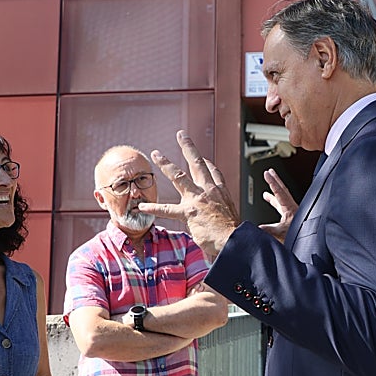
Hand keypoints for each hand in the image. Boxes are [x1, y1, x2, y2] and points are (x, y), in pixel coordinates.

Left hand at [137, 130, 241, 259]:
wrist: (234, 240)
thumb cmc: (234, 234)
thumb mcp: (233, 218)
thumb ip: (223, 215)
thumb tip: (224, 222)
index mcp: (221, 193)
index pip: (214, 173)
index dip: (208, 164)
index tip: (203, 158)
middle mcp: (209, 191)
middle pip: (197, 164)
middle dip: (188, 147)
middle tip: (181, 135)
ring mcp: (197, 199)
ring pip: (179, 176)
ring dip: (166, 164)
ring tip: (156, 154)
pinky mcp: (188, 212)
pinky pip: (166, 209)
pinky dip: (153, 208)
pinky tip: (142, 206)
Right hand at [258, 168, 296, 242]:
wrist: (311, 239)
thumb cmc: (301, 235)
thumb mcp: (282, 233)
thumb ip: (270, 229)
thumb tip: (258, 227)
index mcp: (290, 208)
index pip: (279, 192)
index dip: (272, 182)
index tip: (266, 173)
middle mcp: (292, 207)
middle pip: (282, 190)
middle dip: (275, 180)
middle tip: (269, 171)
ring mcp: (292, 211)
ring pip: (282, 197)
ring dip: (274, 190)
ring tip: (265, 186)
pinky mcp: (292, 216)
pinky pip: (281, 204)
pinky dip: (275, 200)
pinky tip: (270, 200)